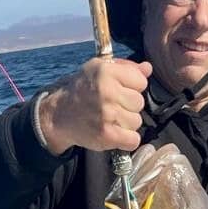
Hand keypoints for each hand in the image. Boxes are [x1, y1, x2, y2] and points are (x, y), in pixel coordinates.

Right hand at [36, 56, 151, 154]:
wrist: (59, 114)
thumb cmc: (83, 90)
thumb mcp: (100, 70)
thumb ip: (126, 68)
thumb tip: (148, 68)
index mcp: (106, 71)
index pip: (141, 81)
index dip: (132, 87)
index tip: (119, 91)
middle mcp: (107, 91)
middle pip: (139, 102)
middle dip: (128, 106)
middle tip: (112, 107)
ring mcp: (107, 114)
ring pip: (136, 122)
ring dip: (126, 123)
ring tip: (110, 119)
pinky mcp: (106, 135)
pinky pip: (133, 140)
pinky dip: (126, 140)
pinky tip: (115, 133)